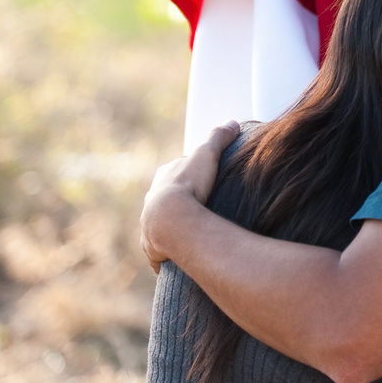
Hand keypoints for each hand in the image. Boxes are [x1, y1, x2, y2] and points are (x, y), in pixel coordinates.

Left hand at [140, 121, 239, 272]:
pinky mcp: (151, 248)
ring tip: (188, 236)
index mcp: (163, 177)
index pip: (175, 173)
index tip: (201, 181)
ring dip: (170, 230)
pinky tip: (177, 259)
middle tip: (196, 209)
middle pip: (165, 200)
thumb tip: (232, 123)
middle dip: (177, 204)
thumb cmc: (189, 184)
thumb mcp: (207, 154)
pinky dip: (166, 255)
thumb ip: (219, 137)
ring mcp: (148, 226)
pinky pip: (158, 253)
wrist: (170, 218)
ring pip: (159, 226)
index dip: (189, 176)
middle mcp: (151, 201)